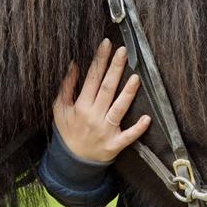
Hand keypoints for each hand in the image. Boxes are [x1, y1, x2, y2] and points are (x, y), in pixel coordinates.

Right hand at [52, 39, 150, 162]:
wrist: (72, 162)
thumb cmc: (68, 131)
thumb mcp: (60, 109)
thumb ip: (66, 87)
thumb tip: (74, 65)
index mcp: (80, 106)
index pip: (92, 78)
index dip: (99, 60)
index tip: (107, 44)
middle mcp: (93, 116)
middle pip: (107, 89)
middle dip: (115, 69)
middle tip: (123, 52)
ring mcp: (105, 130)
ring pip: (118, 109)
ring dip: (128, 94)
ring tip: (136, 77)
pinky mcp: (114, 144)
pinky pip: (128, 137)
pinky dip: (137, 129)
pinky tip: (146, 118)